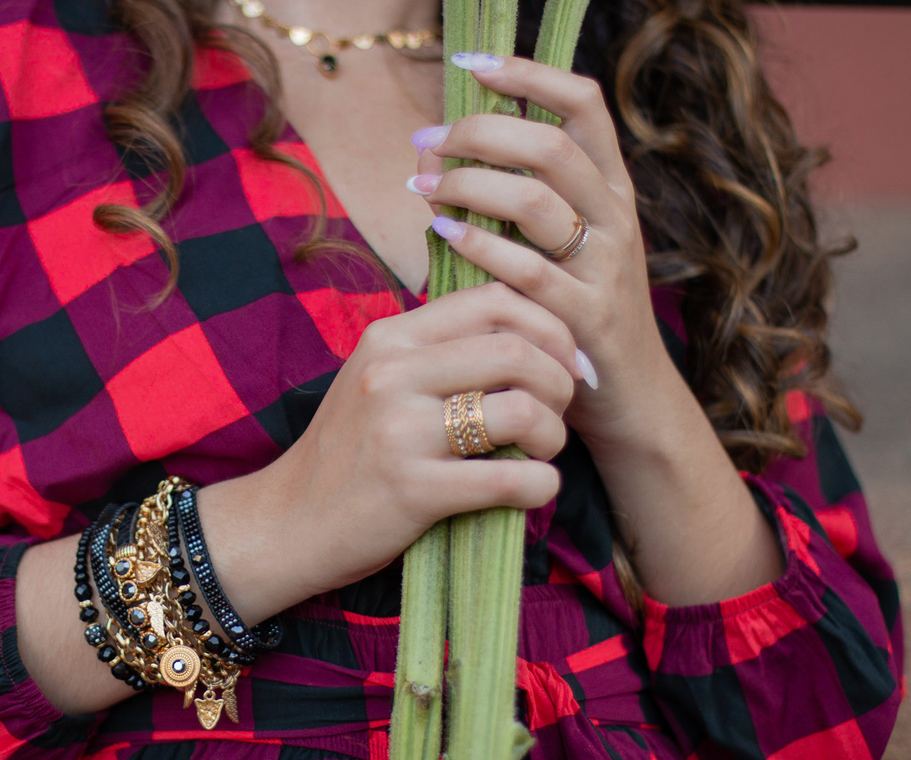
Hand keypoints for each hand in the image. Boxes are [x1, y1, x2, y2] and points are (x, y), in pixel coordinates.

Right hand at [197, 282, 581, 619]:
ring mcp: (400, 430)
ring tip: (541, 452)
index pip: (493, 300)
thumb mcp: (375, 381)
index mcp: (389, 339)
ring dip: (554, 434)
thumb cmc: (345, 454)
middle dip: (560, 382)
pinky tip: (532, 490)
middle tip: (559, 412)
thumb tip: (523, 337)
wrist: (286, 522)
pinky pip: (512, 479)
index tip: (563, 362)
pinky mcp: (413, 489)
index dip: (549, 327)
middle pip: (517, 349)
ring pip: (522, 409)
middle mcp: (392, 373)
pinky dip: (542, 485)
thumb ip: (432, 352)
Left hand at [408, 55, 782, 604]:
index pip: (583, 106)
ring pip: (538, 199)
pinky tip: (440, 233)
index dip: (529, 75)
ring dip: (469, 185)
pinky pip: (528, 270)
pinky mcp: (587, 319)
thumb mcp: (560, 251)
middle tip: (426, 143)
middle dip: (480, 133)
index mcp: (612, 191)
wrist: (628, 404)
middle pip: (551, 146)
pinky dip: (479, 245)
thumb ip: (518, 203)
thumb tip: (442, 154)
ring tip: (421, 185)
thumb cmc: (574, 319)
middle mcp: (617, 219)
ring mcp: (607, 269)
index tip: (471, 66)